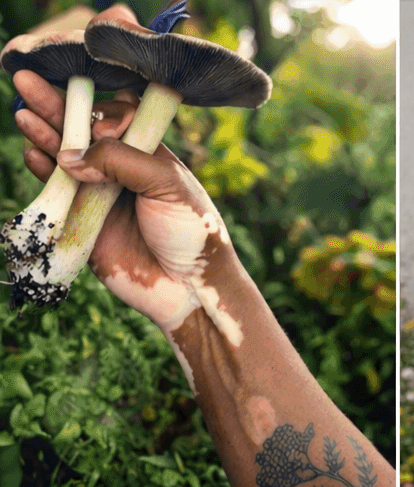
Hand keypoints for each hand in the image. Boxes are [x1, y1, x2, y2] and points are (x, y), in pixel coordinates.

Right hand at [11, 9, 229, 329]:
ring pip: (64, 157)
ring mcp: (101, 193)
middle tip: (26, 79)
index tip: (70, 75)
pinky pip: (57, 192)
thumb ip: (121, 162)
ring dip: (44, 134)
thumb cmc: (193, 232)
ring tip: (24, 111)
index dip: (93, 99)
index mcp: (150, 154)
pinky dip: (42, 172)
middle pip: (82, 131)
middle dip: (56, 106)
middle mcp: (122, 169)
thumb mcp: (167, 186)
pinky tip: (32, 152)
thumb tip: (71, 154)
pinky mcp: (84, 221)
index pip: (115, 115)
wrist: (190, 289)